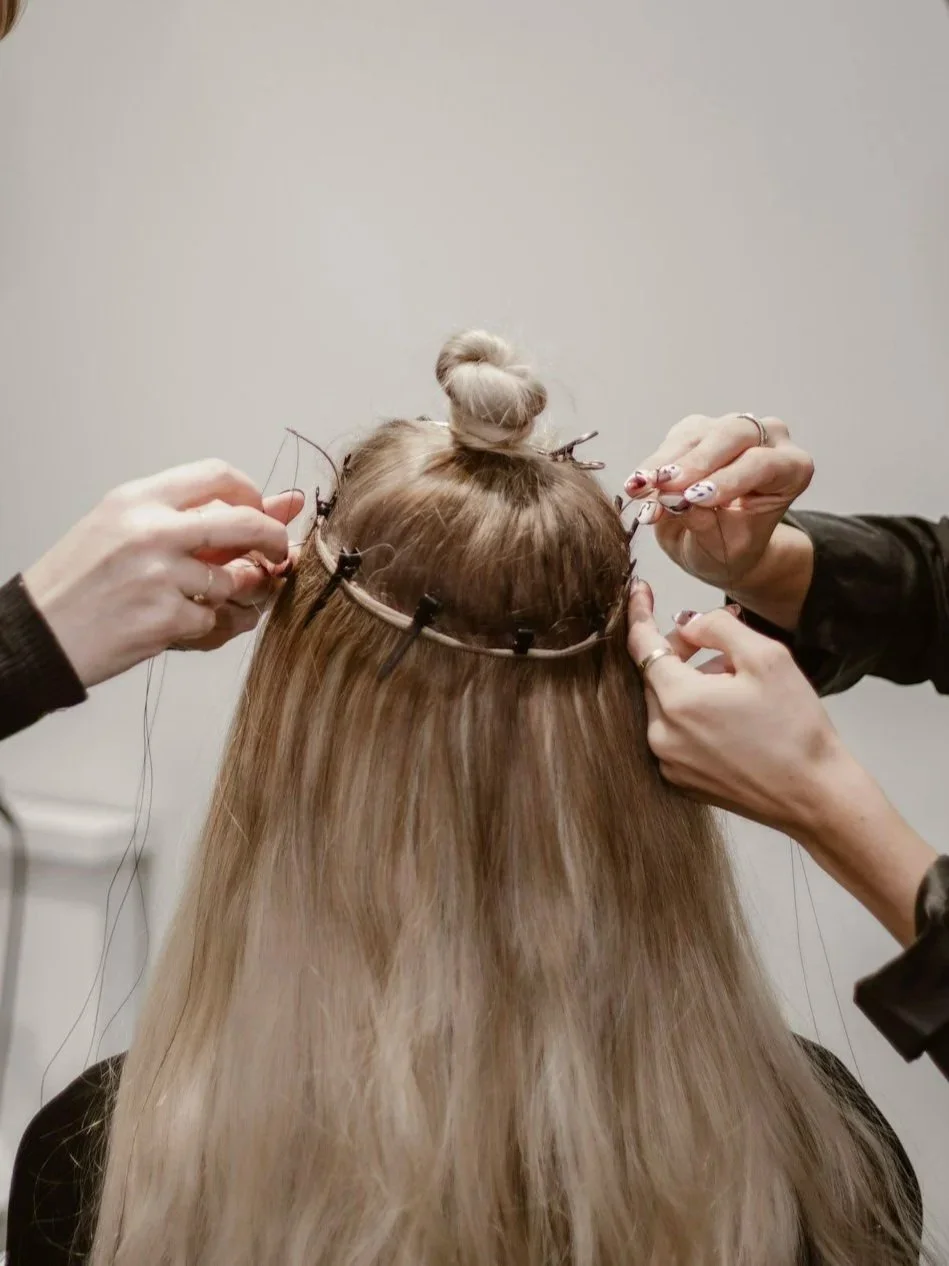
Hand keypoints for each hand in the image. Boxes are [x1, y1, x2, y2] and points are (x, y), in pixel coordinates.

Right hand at [23, 460, 304, 687]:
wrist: (39, 632)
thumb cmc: (81, 580)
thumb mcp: (123, 529)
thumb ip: (196, 516)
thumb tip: (283, 503)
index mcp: (138, 500)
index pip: (218, 475)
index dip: (250, 495)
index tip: (257, 512)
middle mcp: (151, 530)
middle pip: (246, 522)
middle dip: (273, 538)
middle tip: (278, 552)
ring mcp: (159, 574)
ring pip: (234, 579)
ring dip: (231, 593)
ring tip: (200, 596)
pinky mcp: (165, 616)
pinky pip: (213, 618)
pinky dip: (203, 624)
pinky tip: (173, 622)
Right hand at [625, 413, 812, 590]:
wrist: (720, 546)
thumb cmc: (732, 550)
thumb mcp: (723, 551)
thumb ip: (705, 526)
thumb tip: (675, 502)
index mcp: (791, 470)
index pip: (763, 465)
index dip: (728, 479)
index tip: (696, 498)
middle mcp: (768, 440)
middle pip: (734, 434)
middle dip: (696, 461)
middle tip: (665, 485)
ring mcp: (731, 429)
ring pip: (698, 433)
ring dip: (666, 462)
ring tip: (641, 489)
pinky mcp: (699, 430)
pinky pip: (674, 439)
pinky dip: (653, 464)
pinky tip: (637, 485)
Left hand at [626, 581, 937, 944]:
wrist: (815, 796)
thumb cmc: (796, 728)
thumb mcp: (767, 658)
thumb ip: (718, 628)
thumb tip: (687, 623)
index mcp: (678, 702)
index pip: (642, 645)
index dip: (639, 612)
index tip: (640, 590)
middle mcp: (661, 735)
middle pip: (655, 675)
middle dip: (680, 650)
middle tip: (716, 640)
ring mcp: (668, 763)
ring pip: (666, 704)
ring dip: (690, 683)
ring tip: (734, 680)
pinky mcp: (680, 782)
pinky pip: (674, 733)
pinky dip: (692, 714)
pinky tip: (729, 712)